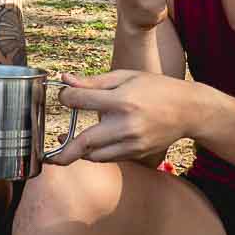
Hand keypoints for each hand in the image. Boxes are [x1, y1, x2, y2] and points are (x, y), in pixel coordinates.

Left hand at [48, 69, 205, 164]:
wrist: (188, 110)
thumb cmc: (156, 88)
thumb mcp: (126, 77)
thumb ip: (93, 82)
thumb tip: (65, 80)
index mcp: (121, 100)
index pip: (81, 101)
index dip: (66, 98)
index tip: (63, 97)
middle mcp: (125, 125)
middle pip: (84, 143)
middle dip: (62, 152)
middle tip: (46, 155)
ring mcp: (132, 143)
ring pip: (95, 156)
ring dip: (79, 152)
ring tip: (66, 146)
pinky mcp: (137, 153)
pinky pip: (109, 158)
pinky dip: (96, 153)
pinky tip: (90, 146)